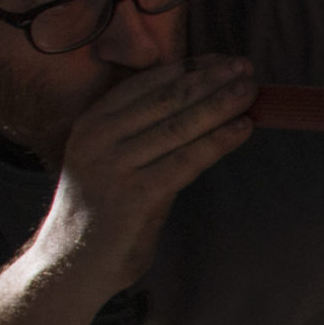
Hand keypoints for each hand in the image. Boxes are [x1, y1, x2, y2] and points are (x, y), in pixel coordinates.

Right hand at [33, 56, 258, 299]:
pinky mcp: (136, 194)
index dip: (188, 69)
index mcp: (92, 124)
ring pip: (179, 126)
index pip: (146, 85)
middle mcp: (99, 138)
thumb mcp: (109, 161)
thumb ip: (142, 134)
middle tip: (244, 67)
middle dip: (209, 80)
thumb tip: (200, 105)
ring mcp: (116, 166)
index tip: (220, 60)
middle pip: (166, 99)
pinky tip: (243, 129)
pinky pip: (187, 160)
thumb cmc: (102, 212)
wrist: (72, 265)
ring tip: (251, 90)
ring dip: (220, 105)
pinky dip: (218, 142)